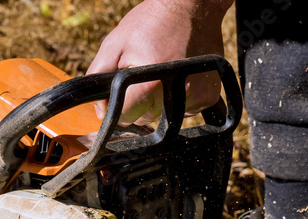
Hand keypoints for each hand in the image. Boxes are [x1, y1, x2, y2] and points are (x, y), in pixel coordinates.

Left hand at [87, 0, 231, 125]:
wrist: (191, 6)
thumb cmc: (150, 23)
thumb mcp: (114, 43)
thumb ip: (99, 77)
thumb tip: (99, 111)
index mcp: (151, 82)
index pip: (126, 117)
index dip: (117, 106)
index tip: (119, 91)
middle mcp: (177, 93)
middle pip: (145, 119)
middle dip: (139, 102)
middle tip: (143, 74)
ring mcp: (197, 96)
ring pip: (164, 117)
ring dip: (158, 102)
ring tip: (160, 73)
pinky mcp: (208, 96)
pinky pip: (184, 111)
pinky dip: (177, 99)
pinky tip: (177, 76)